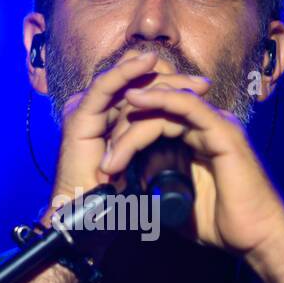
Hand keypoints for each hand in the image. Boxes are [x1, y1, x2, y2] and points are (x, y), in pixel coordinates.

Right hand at [41, 49, 211, 227]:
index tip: (205, 90)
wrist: (87, 219)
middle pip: (137, 81)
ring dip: (154, 72)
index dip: (174, 86)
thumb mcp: (145, 166)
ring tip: (185, 71)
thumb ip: (158, 147)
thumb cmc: (114, 200)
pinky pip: (105, 87)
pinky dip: (127, 73)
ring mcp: (86, 109)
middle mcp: (99, 109)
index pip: (145, 90)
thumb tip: (188, 136)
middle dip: (171, 78)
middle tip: (203, 83)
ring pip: (124, 79)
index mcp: (114, 118)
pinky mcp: (79, 115)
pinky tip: (148, 63)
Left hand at [98, 82, 283, 259]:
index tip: (105, 162)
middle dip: (124, 133)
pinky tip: (134, 101)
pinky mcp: (224, 132)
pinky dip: (160, 100)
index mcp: (198, 140)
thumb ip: (157, 189)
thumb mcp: (177, 204)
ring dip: (133, 126)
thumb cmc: (223, 225)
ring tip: (111, 151)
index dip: (127, 137)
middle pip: (158, 113)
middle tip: (104, 162)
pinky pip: (188, 106)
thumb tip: (130, 187)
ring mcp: (218, 126)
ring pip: (167, 108)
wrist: (258, 239)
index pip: (156, 123)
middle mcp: (208, 127)